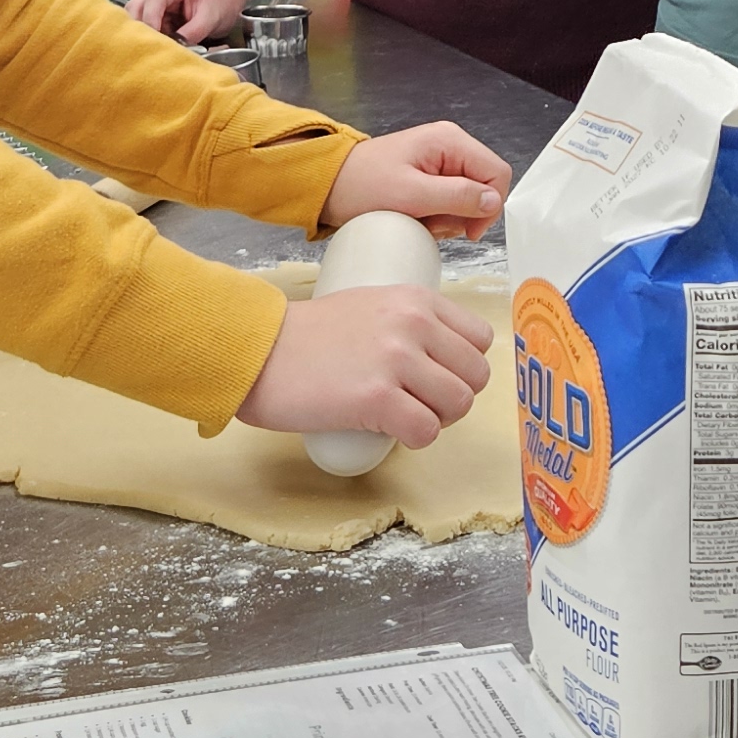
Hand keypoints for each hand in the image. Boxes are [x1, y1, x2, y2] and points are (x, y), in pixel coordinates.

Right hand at [125, 0, 249, 44]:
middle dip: (139, 28)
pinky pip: (142, 28)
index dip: (150, 21)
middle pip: (135, 7)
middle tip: (150, 47)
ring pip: (134, 17)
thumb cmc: (219, 4)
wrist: (223, 3)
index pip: (153, 1)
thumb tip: (175, 47)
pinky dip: (145, 38)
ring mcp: (152, 4)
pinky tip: (156, 48)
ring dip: (140, 34)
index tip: (155, 41)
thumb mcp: (211, 17)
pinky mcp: (153, 17)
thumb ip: (194, 31)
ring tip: (153, 48)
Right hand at [237, 286, 493, 449]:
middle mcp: (412, 324)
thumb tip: (441, 360)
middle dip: (454, 397)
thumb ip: (407, 322)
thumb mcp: (370, 305)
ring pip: (458, 404)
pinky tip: (393, 431)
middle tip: (421, 404)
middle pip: (476, 376)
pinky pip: (426, 431)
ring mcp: (395, 360)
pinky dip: (415, 439)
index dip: (464, 365)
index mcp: (416, 299)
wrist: (257, 351)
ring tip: (406, 417)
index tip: (440, 377)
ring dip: (437, 420)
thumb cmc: (306, 335)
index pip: (480, 338)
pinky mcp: (376, 398)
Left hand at [321, 123, 509, 233]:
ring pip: (468, 198)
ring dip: (449, 218)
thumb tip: (492, 202)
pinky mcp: (430, 176)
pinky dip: (438, 216)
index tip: (468, 231)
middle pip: (484, 187)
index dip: (489, 206)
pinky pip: (450, 201)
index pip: (497, 173)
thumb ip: (456, 196)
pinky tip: (416, 218)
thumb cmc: (361, 185)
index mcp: (450, 141)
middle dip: (463, 213)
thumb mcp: (411, 195)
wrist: (327, 186)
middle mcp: (450, 146)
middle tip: (432, 223)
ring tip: (419, 220)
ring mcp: (441, 161)